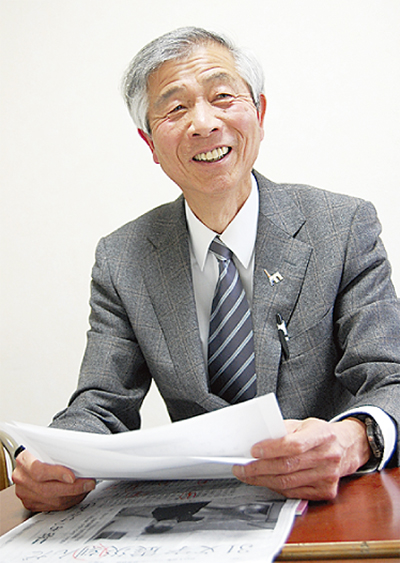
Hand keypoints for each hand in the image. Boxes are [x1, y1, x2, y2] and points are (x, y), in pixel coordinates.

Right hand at [12, 449, 95, 511]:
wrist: (28, 458)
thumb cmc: (39, 450)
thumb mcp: (46, 445)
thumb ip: (58, 452)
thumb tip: (81, 457)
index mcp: (24, 460)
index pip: (38, 471)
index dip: (56, 475)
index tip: (72, 477)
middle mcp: (22, 478)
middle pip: (48, 490)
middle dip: (73, 488)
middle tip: (88, 483)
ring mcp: (25, 493)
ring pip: (53, 501)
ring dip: (74, 496)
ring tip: (86, 488)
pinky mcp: (31, 503)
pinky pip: (53, 507)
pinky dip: (68, 501)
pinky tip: (77, 494)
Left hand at [232, 417, 370, 500]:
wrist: (346, 448)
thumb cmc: (321, 434)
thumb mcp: (304, 424)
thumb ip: (283, 429)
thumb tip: (257, 438)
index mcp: (322, 435)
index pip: (294, 445)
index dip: (272, 449)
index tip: (253, 450)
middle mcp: (328, 457)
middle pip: (287, 466)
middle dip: (259, 468)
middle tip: (242, 467)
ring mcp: (328, 477)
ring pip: (288, 482)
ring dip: (263, 480)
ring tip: (247, 474)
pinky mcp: (325, 492)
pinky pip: (294, 493)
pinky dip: (276, 487)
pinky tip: (265, 481)